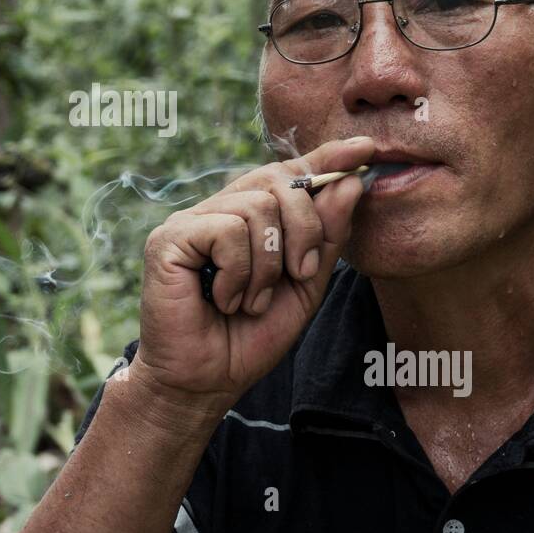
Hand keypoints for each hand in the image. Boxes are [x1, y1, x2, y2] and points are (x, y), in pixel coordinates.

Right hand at [134, 136, 374, 413]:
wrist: (206, 383)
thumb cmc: (249, 338)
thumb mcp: (304, 286)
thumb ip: (325, 237)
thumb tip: (349, 182)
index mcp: (247, 217)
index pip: (287, 173)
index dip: (324, 159)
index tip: (365, 149)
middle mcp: (217, 210)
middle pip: (278, 183)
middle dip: (305, 230)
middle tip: (298, 275)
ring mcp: (189, 221)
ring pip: (256, 209)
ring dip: (268, 266)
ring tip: (250, 302)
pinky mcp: (168, 239)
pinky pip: (227, 231)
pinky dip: (239, 273)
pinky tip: (225, 300)